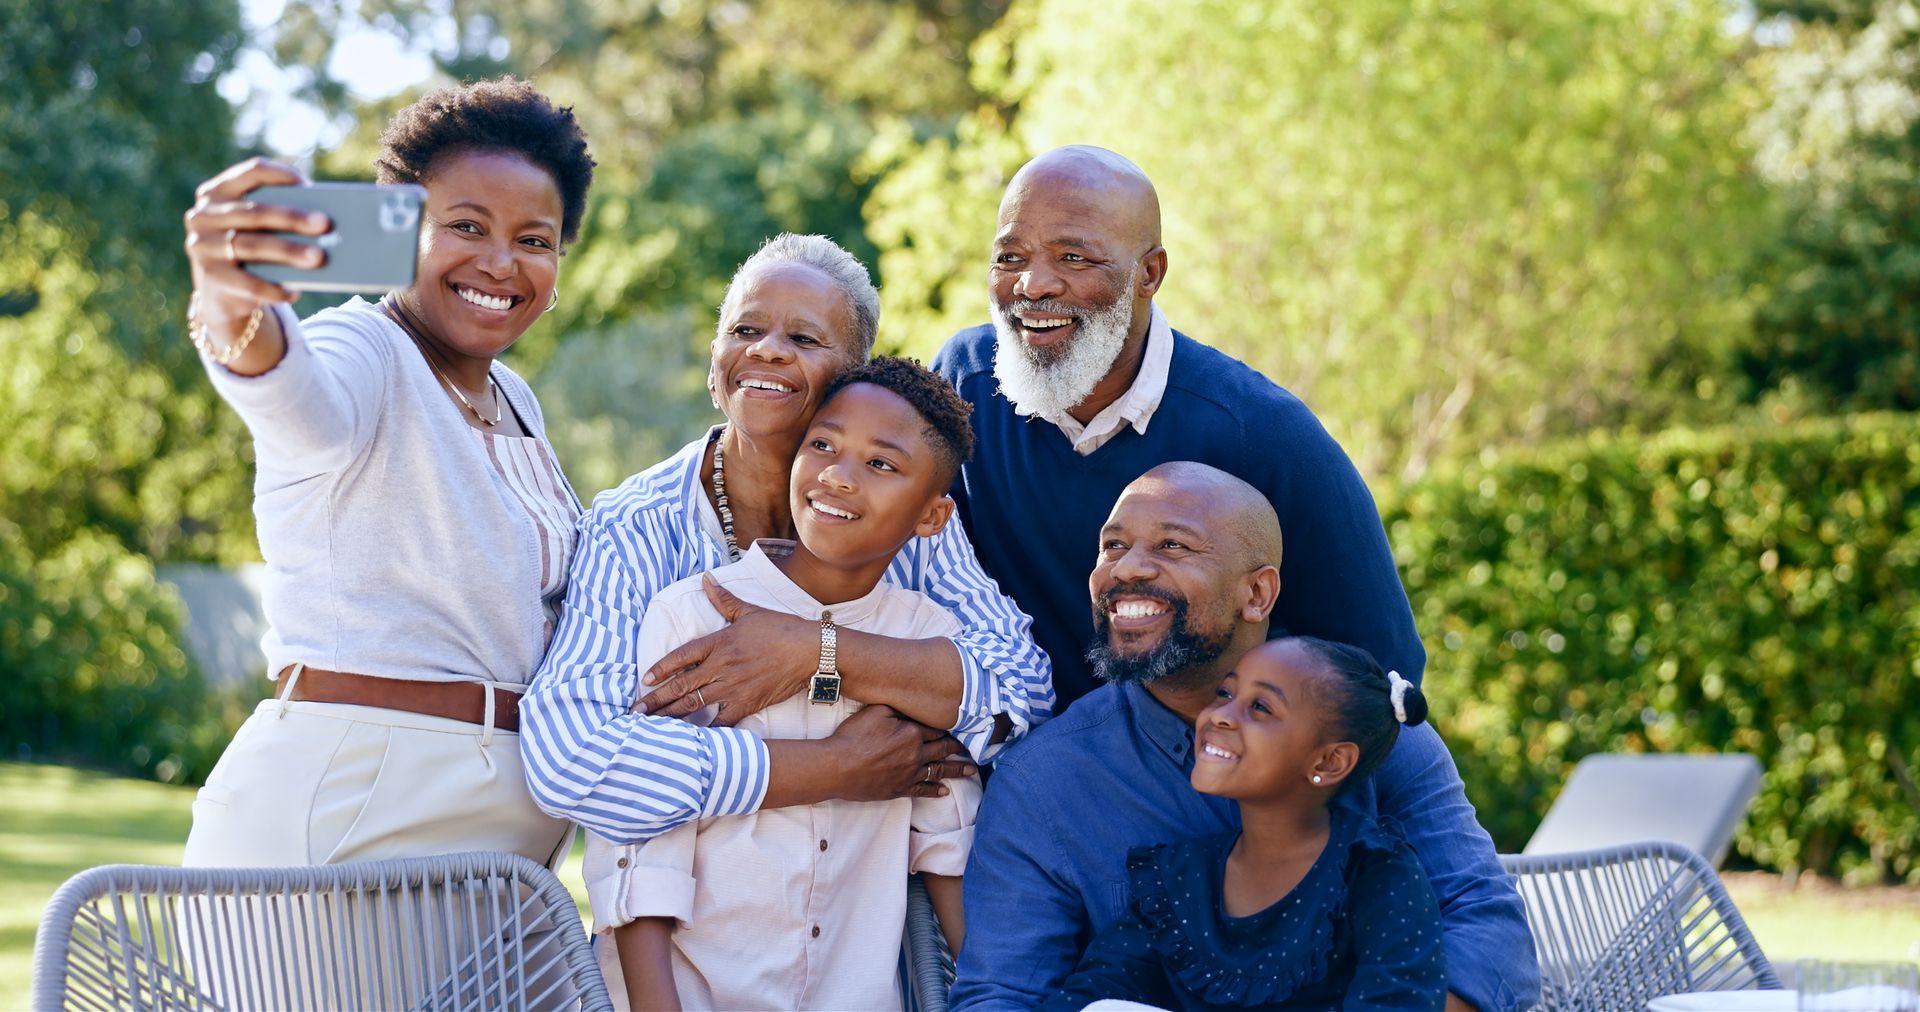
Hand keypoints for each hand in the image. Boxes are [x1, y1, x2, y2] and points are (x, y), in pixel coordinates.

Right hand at [182, 157, 330, 322]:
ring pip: (252, 246)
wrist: (219, 291)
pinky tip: (295, 292)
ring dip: (288, 252)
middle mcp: (205, 215)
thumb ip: (277, 216)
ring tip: (318, 257)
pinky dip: (273, 288)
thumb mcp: (255, 227)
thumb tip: (322, 221)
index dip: (280, 175)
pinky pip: (247, 283)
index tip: (307, 184)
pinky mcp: (211, 277)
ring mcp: (203, 246)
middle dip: (292, 218)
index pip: (251, 172)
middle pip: (254, 212)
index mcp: (218, 192)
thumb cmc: (250, 246)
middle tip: (324, 223)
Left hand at [640, 575, 815, 723]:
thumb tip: (706, 578)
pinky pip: (720, 722)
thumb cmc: (781, 629)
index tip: (644, 680)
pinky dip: (704, 731)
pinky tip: (690, 740)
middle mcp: (722, 666)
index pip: (681, 656)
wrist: (810, 652)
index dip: (661, 668)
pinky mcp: (747, 704)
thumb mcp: (749, 612)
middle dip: (656, 700)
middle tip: (635, 712)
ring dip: (671, 716)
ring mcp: (733, 687)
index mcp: (719, 642)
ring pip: (695, 705)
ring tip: (652, 726)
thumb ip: (723, 599)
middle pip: (681, 686)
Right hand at [823, 704, 974, 801]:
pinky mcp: (899, 789)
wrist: (837, 767)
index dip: (948, 728)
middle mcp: (916, 754)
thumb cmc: (853, 736)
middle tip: (972, 748)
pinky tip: (944, 791)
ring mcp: (909, 774)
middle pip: (943, 749)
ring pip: (938, 771)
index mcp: (912, 733)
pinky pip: (922, 790)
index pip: (936, 729)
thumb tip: (912, 708)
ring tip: (970, 770)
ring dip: (956, 770)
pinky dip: (934, 790)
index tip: (960, 727)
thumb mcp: (875, 711)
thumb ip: (897, 708)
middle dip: (958, 748)